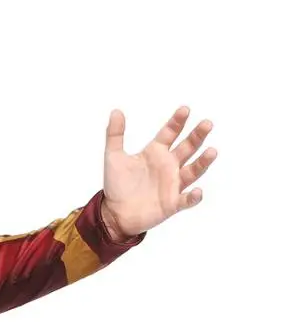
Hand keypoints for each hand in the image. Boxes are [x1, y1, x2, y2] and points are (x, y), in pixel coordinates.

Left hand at [100, 105, 217, 241]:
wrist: (115, 214)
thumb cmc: (117, 185)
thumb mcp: (113, 157)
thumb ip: (115, 134)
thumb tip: (116, 111)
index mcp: (156, 152)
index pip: (170, 132)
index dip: (177, 121)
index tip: (185, 110)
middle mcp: (169, 165)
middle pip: (188, 147)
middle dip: (197, 136)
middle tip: (207, 124)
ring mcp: (173, 184)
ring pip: (193, 171)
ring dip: (203, 162)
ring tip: (212, 151)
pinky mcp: (172, 203)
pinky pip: (186, 200)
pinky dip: (193, 197)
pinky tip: (198, 192)